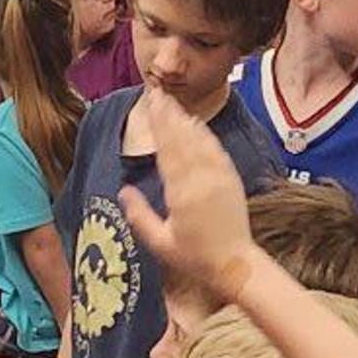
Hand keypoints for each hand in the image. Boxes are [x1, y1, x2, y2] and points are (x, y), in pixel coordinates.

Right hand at [118, 91, 255, 295]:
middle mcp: (202, 180)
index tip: (151, 104)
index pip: (168, 150)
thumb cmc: (194, 257)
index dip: (159, 124)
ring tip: (174, 103)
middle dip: (170, 115)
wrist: (235, 264)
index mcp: (182, 193)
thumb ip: (139, 216)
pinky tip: (196, 125)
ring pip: (200, 141)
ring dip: (186, 120)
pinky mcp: (231, 179)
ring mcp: (219, 177)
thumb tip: (123, 190)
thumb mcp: (159, 243)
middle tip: (158, 93)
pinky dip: (205, 135)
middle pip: (183, 139)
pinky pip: (216, 150)